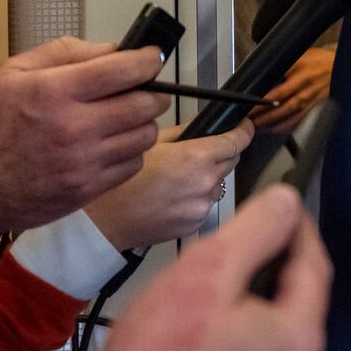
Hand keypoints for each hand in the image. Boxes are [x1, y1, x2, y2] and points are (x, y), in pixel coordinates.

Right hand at [0, 38, 169, 235]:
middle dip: (152, 91)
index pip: (123, 70)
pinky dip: (131, 151)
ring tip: (127, 117)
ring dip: (143, 122)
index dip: (147, 60)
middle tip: (144, 89)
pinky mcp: (88, 189)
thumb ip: (63, 52)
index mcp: (54, 91)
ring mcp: (84, 162)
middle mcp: (75, 127)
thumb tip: (111, 49)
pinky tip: (114, 144)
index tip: (152, 57)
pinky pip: (132, 165)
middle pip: (144, 104)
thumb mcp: (12, 72)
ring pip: (144, 135)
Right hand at [50, 185, 330, 350]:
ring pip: (273, 334)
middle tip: (238, 238)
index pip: (315, 264)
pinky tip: (198, 335)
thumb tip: (287, 201)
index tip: (276, 201)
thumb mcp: (208, 273)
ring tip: (212, 282)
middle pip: (297, 301)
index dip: (297, 226)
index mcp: (300, 338)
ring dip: (251, 302)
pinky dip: (235, 338)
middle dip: (273, 264)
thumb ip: (256, 230)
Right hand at [86, 121, 252, 250]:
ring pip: (219, 185)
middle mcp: (204, 183)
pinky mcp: (196, 223)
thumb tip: (203, 128)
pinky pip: (206, 205)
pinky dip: (197, 199)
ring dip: (209, 178)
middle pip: (232, 161)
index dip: (244, 131)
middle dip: (224, 153)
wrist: (106, 221)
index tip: (244, 126)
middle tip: (202, 152)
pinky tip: (174, 198)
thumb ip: (183, 134)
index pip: (237, 141)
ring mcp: (202, 206)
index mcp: (195, 158)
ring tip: (180, 180)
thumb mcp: (151, 144)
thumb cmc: (121, 182)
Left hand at [251, 46, 334, 134]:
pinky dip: (289, 126)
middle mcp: (309, 84)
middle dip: (266, 115)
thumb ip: (282, 64)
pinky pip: (302, 119)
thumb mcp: (300, 55)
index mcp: (302, 69)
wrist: (340, 64)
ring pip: (293, 114)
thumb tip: (259, 72)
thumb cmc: (318, 59)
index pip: (280, 88)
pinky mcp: (319, 105)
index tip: (250, 105)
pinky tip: (277, 129)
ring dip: (275, 123)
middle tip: (251, 120)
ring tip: (259, 127)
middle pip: (285, 105)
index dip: (264, 99)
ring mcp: (315, 97)